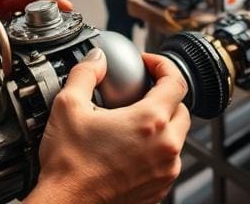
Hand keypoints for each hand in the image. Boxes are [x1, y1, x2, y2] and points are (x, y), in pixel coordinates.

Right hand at [29, 50, 188, 203]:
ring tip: (134, 121)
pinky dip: (157, 150)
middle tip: (140, 91)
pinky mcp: (159, 190)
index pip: (176, 82)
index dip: (163, 65)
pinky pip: (168, 161)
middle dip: (164, 95)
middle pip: (181, 109)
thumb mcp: (68, 106)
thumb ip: (85, 73)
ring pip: (177, 137)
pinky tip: (132, 148)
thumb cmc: (68, 166)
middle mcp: (165, 148)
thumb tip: (97, 59)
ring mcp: (165, 172)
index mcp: (150, 123)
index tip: (148, 64)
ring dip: (162, 124)